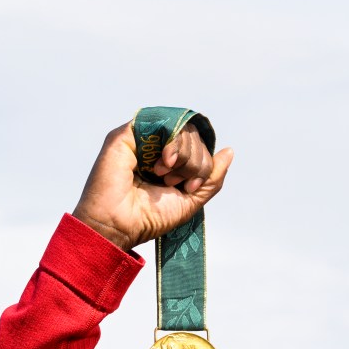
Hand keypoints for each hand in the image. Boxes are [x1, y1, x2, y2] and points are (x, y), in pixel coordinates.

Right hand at [72, 120, 233, 250]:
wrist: (119, 225)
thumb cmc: (149, 217)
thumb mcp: (191, 199)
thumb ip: (212, 177)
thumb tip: (229, 151)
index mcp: (169, 162)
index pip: (199, 147)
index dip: (203, 165)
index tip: (189, 187)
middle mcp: (155, 147)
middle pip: (194, 136)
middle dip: (195, 162)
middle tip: (175, 182)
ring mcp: (141, 138)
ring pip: (182, 128)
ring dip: (184, 156)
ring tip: (164, 176)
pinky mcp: (127, 133)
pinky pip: (163, 123)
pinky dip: (172, 144)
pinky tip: (163, 164)